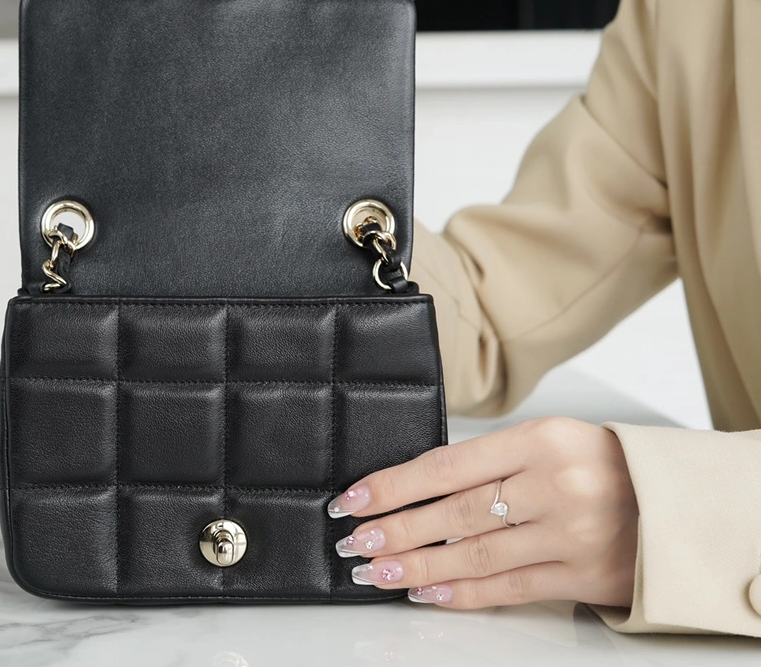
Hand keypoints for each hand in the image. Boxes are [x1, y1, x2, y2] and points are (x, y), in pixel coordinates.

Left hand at [327, 417, 639, 608]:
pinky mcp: (583, 577)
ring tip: (378, 571)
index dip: (393, 485)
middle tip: (355, 542)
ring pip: (475, 554)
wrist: (676, 502)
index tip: (354, 499)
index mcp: (539, 441)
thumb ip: (490, 460)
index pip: (447, 465)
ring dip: (418, 565)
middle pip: (455, 513)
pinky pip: (509, 588)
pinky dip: (462, 592)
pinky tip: (426, 591)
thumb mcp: (547, 439)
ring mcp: (569, 536)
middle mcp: (553, 486)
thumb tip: (416, 488)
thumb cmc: (601, 463)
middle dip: (395, 530)